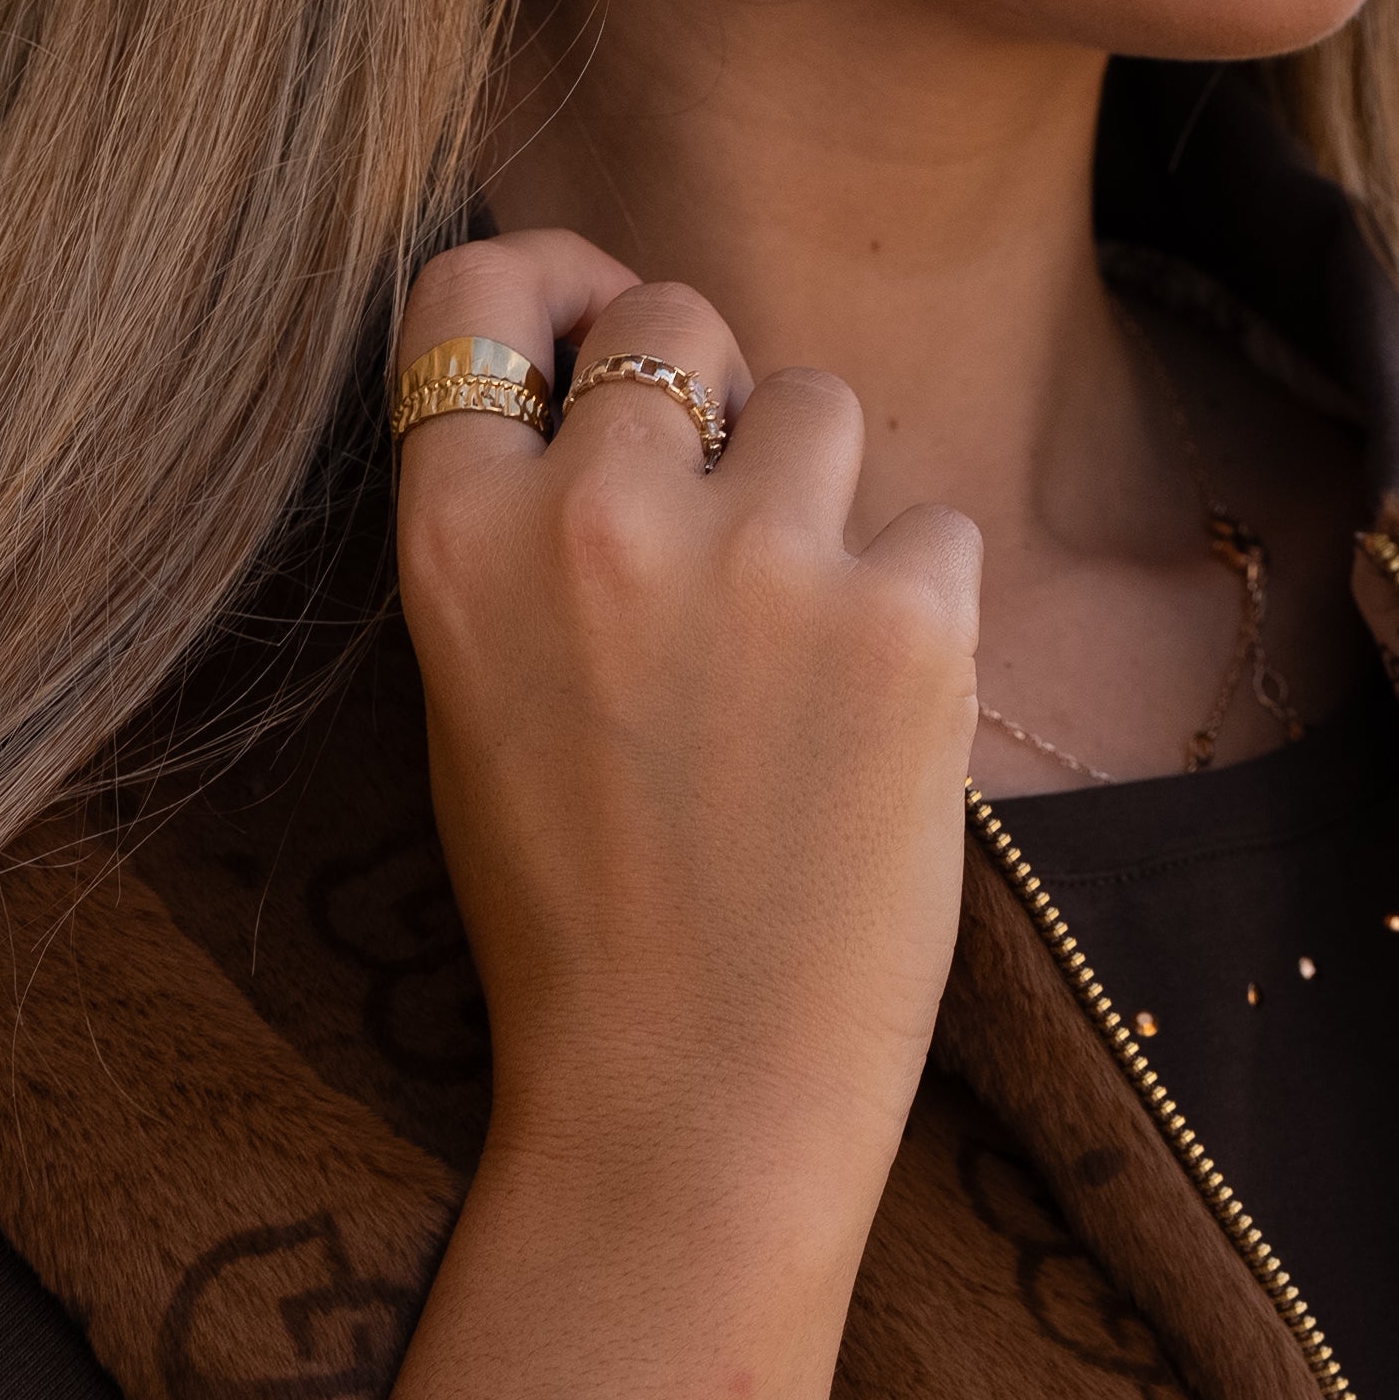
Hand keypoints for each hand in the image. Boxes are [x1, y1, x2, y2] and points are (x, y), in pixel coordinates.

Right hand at [393, 232, 981, 1223]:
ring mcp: (759, 561)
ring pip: (824, 407)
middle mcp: (598, 516)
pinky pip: (939, 532)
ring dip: (829, 507)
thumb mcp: (477, 710)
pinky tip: (873, 746)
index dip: (555, 286)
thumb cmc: (579, 936)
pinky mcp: (904, 622)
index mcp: (459, 542)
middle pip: (683, 322)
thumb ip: (522, 536)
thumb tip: (613, 370)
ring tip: (802, 679)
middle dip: (716, 409)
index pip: (478, 287)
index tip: (600, 335)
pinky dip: (925, 619)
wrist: (687, 1113)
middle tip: (727, 563)